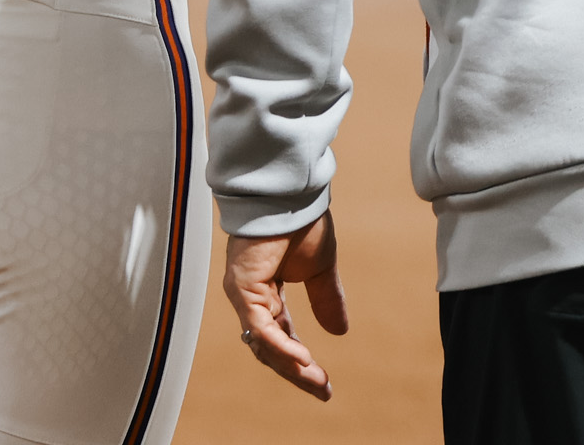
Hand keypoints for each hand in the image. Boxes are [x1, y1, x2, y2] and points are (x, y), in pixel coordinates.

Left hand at [223, 211, 347, 400]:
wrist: (291, 193)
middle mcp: (251, 297)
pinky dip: (282, 346)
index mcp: (267, 292)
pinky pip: (261, 327)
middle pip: (271, 349)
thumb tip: (340, 332)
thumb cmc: (301, 221)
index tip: (324, 383)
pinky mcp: (242, 287)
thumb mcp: (320, 268)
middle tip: (323, 390)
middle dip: (298, 373)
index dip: (301, 362)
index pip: (282, 337)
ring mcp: (243, 294)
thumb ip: (326, 299)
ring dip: (291, 366)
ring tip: (316, 380)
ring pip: (264, 344)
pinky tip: (303, 359)